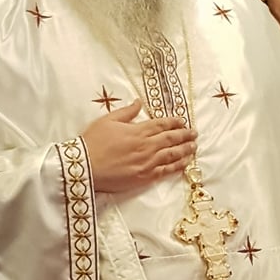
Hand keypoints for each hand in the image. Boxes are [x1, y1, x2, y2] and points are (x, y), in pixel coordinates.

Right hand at [82, 100, 196, 192]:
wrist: (85, 167)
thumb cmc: (93, 142)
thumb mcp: (107, 121)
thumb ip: (126, 112)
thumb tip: (139, 102)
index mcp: (137, 131)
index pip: (161, 124)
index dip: (174, 122)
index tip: (183, 121)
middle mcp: (146, 146)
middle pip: (171, 139)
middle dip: (184, 135)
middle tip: (194, 133)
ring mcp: (147, 162)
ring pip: (172, 154)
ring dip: (185, 149)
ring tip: (194, 146)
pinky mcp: (145, 177)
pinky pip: (166, 171)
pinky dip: (178, 166)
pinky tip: (185, 163)